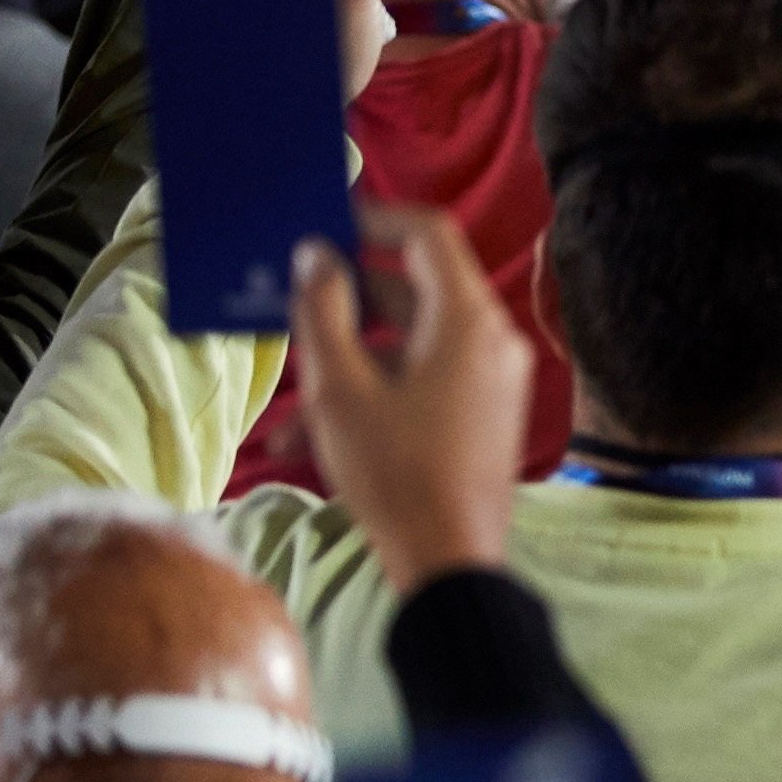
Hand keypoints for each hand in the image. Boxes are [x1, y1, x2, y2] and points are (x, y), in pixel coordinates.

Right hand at [290, 205, 535, 592]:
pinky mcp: (483, 414)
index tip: (324, 224)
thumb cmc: (395, 473)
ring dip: (350, 357)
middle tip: (292, 298)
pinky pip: (424, 381)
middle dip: (350, 296)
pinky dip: (375, 392)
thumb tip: (317, 254)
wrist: (451, 563)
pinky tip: (305, 438)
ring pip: (412, 342)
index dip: (375, 218)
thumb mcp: (341, 390)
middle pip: (418, 288)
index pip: (428, 233)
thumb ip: (325, 312)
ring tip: (289, 389)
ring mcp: (493, 379)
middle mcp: (492, 339)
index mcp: (467, 319)